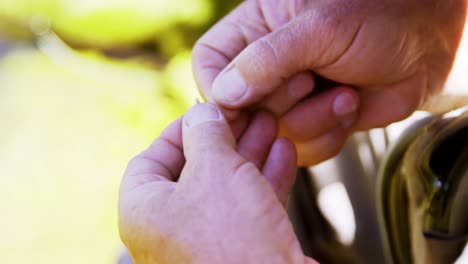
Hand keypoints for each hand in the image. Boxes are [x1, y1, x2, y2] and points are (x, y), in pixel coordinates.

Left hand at [119, 103, 316, 262]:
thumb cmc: (231, 240)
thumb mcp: (214, 171)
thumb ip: (205, 134)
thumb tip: (202, 112)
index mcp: (144, 211)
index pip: (152, 158)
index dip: (180, 128)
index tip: (208, 110)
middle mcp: (170, 228)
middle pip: (196, 168)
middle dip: (226, 137)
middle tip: (248, 113)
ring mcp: (206, 241)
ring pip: (227, 185)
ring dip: (251, 152)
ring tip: (271, 124)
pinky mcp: (239, 250)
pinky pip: (249, 205)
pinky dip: (265, 177)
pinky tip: (284, 151)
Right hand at [192, 0, 466, 164]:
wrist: (427, 42)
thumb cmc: (377, 14)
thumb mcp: (319, 28)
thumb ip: (267, 59)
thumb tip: (222, 96)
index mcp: (256, 31)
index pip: (210, 66)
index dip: (219, 92)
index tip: (241, 103)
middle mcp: (268, 67)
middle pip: (241, 109)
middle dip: (280, 104)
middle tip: (310, 81)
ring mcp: (292, 98)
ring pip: (274, 134)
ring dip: (311, 121)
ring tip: (343, 92)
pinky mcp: (315, 121)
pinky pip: (304, 149)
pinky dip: (329, 135)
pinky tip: (349, 105)